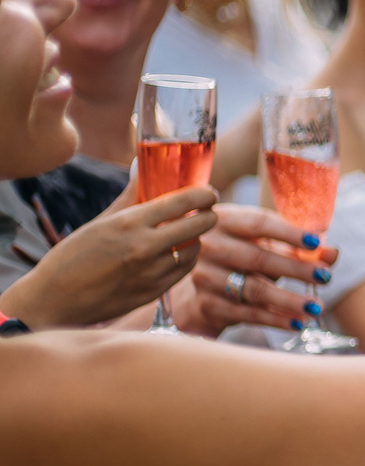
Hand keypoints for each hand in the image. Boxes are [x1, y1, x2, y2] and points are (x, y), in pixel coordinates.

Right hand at [6, 180, 216, 329]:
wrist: (53, 300)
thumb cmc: (72, 256)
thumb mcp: (100, 221)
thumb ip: (129, 196)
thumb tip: (142, 165)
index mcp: (129, 223)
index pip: (184, 201)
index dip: (204, 194)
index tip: (208, 192)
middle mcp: (144, 247)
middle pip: (200, 224)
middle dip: (209, 214)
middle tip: (208, 210)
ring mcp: (151, 272)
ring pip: (195, 248)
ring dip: (197, 238)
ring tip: (188, 232)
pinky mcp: (153, 293)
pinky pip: (184, 270)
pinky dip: (187, 258)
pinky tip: (179, 252)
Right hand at [179, 206, 343, 334]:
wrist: (198, 285)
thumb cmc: (242, 253)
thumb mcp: (266, 243)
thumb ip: (300, 247)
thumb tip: (332, 253)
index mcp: (225, 220)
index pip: (259, 223)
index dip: (289, 233)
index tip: (317, 243)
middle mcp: (209, 246)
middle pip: (258, 258)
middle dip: (296, 269)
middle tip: (326, 278)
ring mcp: (205, 275)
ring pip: (253, 289)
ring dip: (289, 300)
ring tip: (317, 307)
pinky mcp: (207, 303)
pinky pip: (247, 313)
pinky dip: (275, 320)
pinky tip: (298, 323)